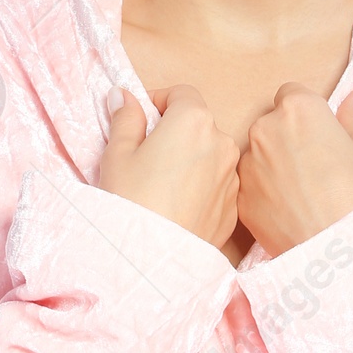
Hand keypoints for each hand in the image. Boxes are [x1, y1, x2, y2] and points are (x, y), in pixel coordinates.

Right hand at [98, 84, 239, 249]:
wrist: (153, 259)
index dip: (159, 101)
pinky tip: (177, 206)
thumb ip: (125, 119)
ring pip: (210, 155)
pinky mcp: (233, 206)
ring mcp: (232, 176)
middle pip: (199, 124)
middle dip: (175, 132)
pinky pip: (216, 185)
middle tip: (147, 155)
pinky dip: (200, 187)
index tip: (141, 119)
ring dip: (190, 159)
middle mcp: (222, 142)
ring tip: (162, 185)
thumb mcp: (118, 154)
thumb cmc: (132, 201)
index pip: (181, 93)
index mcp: (193, 121)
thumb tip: (125, 96)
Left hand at [236, 83, 352, 258]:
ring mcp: (248, 163)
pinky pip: (252, 185)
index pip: (292, 94)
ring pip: (259, 154)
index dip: (306, 114)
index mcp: (299, 109)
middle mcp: (265, 128)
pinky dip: (265, 193)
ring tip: (302, 191)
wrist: (336, 247)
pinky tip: (289, 209)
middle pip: (272, 123)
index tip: (318, 133)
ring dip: (273, 164)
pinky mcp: (241, 196)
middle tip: (314, 165)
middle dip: (287, 137)